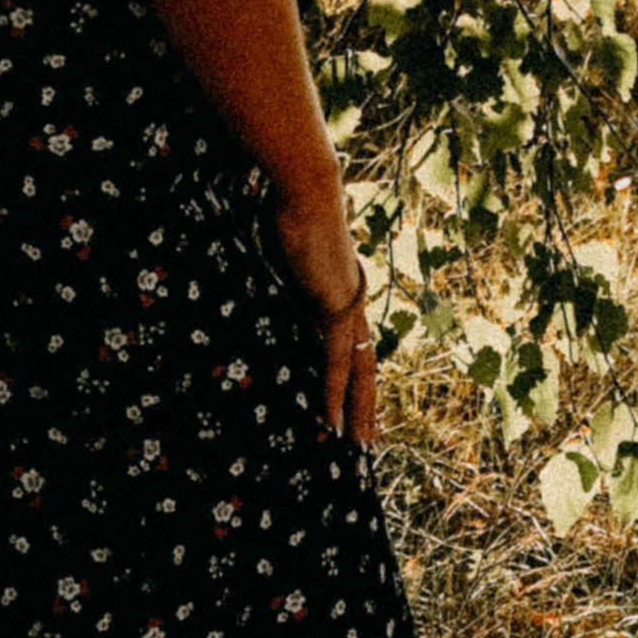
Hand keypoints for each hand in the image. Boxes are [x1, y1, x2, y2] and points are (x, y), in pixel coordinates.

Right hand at [270, 180, 377, 447]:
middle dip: (367, 409)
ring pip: (360, 373)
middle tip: (367, 446)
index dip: (356, 379)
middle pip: (366, 367)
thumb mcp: (287, 249)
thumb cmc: (290, 207)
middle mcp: (352, 302)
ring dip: (359, 413)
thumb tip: (270, 265)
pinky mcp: (334, 308)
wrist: (303, 190)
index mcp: (343, 289)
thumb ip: (286, 270)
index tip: (355, 407)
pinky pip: (336, 362)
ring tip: (357, 448)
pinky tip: (331, 422)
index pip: (355, 346)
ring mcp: (347, 307)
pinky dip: (334, 394)